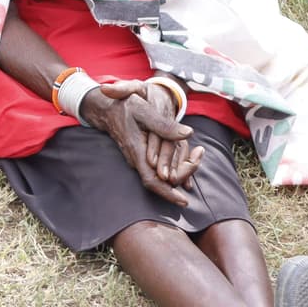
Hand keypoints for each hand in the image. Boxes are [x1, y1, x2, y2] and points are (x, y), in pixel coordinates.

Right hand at [77, 79, 198, 205]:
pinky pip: (158, 166)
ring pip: (161, 173)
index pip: (152, 180)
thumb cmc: (125, 106)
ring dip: (180, 168)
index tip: (184, 201)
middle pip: (160, 180)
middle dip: (183, 174)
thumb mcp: (144, 110)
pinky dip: (174, 163)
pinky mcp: (142, 155)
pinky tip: (187, 156)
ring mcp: (139, 158)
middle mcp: (137, 160)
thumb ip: (164, 125)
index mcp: (137, 151)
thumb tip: (188, 133)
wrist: (107, 108)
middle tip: (199, 156)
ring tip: (197, 153)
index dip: (167, 193)